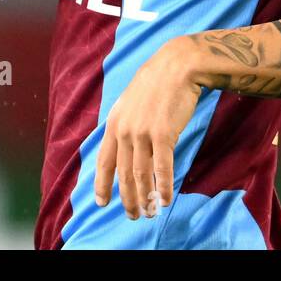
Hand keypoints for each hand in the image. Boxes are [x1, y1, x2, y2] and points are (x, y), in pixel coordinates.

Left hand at [93, 37, 201, 219]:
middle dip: (127, 198)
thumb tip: (125, 143)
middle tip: (133, 214)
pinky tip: (165, 199)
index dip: (103, 184)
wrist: (177, 66)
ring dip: (145, 197)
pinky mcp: (163, 134)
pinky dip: (163, 186)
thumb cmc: (158, 82)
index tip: (102, 202)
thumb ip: (125, 123)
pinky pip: (162, 168)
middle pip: (123, 173)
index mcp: (114, 123)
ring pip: (140, 175)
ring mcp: (143, 133)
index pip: (104, 161)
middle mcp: (124, 130)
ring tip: (149, 212)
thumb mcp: (130, 101)